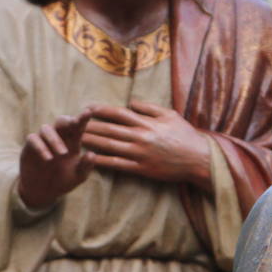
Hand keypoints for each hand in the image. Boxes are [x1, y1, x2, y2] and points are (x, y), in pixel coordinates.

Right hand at [17, 110, 94, 209]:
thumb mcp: (78, 177)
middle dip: (67, 120)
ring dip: (55, 139)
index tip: (88, 112)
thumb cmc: (63, 181)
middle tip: (74, 124)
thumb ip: (85, 167)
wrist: (43, 193)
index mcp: (72, 142)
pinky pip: (33, 139)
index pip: (78, 127)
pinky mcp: (29, 147)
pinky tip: (48, 158)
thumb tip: (92, 154)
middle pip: (61, 121)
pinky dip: (40, 146)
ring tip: (63, 153)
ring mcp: (43, 141)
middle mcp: (58, 138)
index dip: (83, 119)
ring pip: (46, 129)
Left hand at [82, 101, 211, 190]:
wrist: (198, 159)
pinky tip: (90, 159)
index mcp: (147, 122)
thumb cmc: (185, 135)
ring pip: (110, 146)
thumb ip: (150, 108)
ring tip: (75, 139)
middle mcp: (140, 136)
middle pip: (109, 129)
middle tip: (73, 123)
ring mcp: (139, 153)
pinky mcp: (141, 169)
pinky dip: (103, 161)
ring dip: (91, 142)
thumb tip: (132, 103)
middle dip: (89, 125)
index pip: (119, 113)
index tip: (87, 108)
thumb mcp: (171, 115)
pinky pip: (117, 164)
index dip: (101, 110)